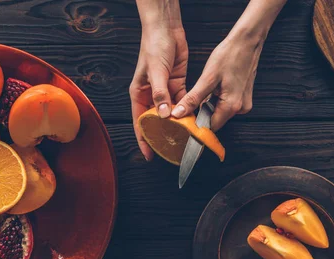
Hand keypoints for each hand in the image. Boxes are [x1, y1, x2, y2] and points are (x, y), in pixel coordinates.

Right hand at [130, 15, 187, 160]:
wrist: (166, 29)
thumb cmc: (153, 46)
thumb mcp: (155, 72)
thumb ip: (160, 94)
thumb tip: (163, 115)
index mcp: (139, 93)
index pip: (140, 122)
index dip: (144, 139)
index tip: (149, 154)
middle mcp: (151, 95)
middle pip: (156, 121)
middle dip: (163, 134)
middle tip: (171, 150)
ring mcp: (165, 91)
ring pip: (172, 114)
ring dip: (179, 124)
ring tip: (186, 138)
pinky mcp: (178, 85)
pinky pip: (183, 103)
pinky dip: (188, 111)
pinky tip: (194, 120)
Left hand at [171, 0, 285, 131]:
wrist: (247, 42)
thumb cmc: (229, 55)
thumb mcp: (207, 78)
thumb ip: (193, 99)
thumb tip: (179, 113)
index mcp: (231, 106)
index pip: (210, 127)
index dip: (196, 124)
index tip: (185, 119)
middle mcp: (240, 108)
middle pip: (215, 120)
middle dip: (203, 113)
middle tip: (193, 99)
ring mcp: (244, 103)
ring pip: (220, 112)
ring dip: (210, 104)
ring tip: (207, 88)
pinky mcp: (244, 97)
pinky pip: (227, 104)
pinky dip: (218, 99)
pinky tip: (216, 86)